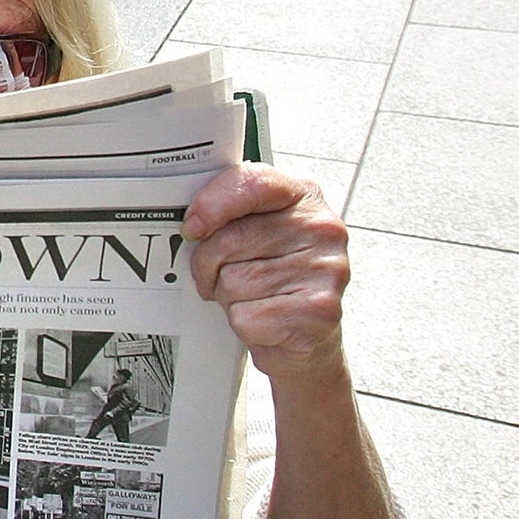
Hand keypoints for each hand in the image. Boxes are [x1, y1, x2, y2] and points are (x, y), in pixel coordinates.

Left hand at [183, 164, 350, 387]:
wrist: (308, 335)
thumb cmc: (277, 277)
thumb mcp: (259, 231)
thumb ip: (234, 214)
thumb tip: (192, 225)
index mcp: (304, 196)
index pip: (252, 183)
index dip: (212, 204)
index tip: (192, 227)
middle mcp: (322, 229)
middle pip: (231, 239)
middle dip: (209, 264)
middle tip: (217, 276)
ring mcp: (326, 270)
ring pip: (234, 281)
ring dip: (228, 297)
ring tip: (251, 298)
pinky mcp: (318, 312)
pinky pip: (247, 316)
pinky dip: (243, 325)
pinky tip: (263, 320)